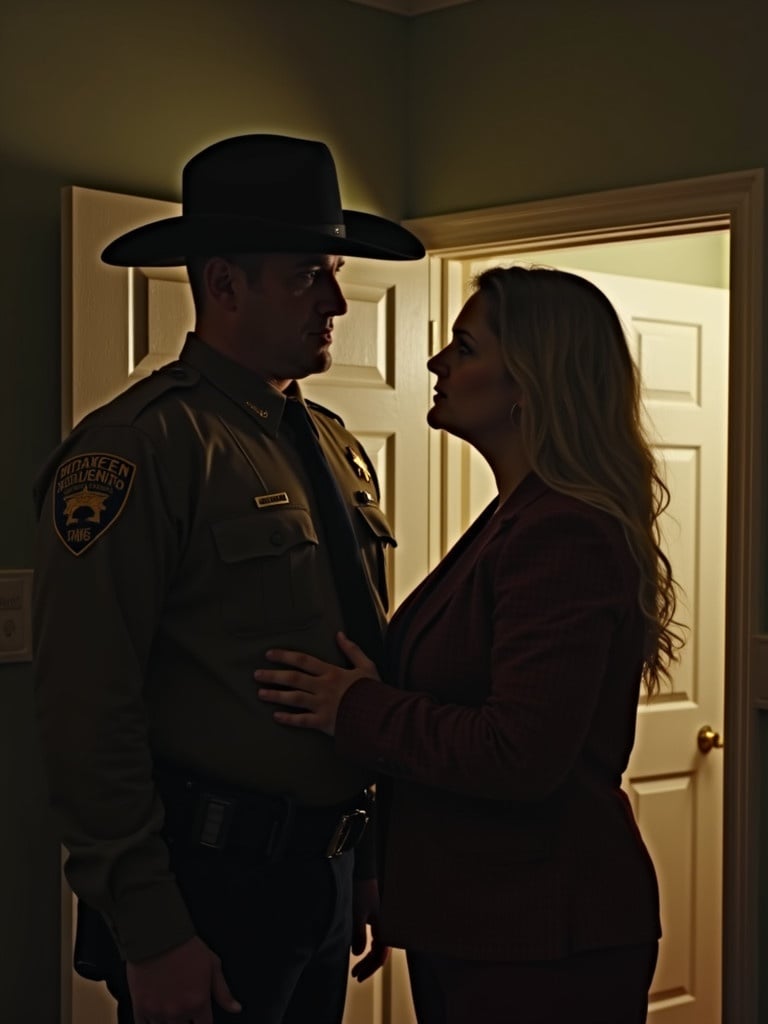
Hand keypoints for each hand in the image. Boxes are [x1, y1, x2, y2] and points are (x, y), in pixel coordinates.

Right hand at [126, 935, 240, 1023]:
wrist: (158, 936)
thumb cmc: (186, 947)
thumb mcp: (212, 965)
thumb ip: (223, 992)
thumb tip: (236, 1008)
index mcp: (198, 1003)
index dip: (203, 1021)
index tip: (200, 1016)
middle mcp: (178, 1012)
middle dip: (186, 1021)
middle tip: (184, 1007)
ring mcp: (158, 1012)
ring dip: (168, 1022)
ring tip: (169, 1007)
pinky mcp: (140, 1008)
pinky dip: (149, 1023)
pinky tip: (154, 1014)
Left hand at [255, 632, 379, 735]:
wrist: (382, 716)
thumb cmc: (374, 691)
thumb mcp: (366, 666)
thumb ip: (352, 650)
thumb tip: (339, 634)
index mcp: (332, 672)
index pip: (303, 660)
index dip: (285, 656)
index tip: (269, 654)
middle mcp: (323, 687)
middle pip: (293, 678)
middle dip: (273, 675)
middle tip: (256, 674)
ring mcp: (322, 705)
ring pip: (293, 698)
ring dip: (275, 695)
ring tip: (260, 693)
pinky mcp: (324, 723)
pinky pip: (302, 721)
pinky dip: (288, 718)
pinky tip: (275, 716)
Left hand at [351, 878, 389, 982]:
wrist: (361, 868)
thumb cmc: (360, 889)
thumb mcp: (357, 913)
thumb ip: (358, 934)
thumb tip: (358, 953)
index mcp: (383, 925)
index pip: (380, 954)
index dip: (370, 968)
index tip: (358, 976)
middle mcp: (383, 923)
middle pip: (379, 951)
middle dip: (368, 965)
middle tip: (355, 976)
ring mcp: (378, 917)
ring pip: (376, 944)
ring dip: (366, 956)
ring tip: (355, 965)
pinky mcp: (372, 911)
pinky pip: (372, 935)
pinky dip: (365, 944)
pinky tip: (356, 945)